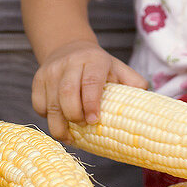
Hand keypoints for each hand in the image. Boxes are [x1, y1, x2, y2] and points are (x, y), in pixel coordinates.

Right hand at [32, 40, 147, 141]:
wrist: (69, 49)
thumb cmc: (100, 67)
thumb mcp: (119, 70)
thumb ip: (134, 85)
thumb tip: (149, 109)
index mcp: (94, 60)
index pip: (90, 82)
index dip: (91, 103)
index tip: (93, 121)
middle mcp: (70, 63)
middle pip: (67, 93)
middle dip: (74, 116)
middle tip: (83, 128)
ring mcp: (50, 71)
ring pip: (50, 103)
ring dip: (59, 125)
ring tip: (71, 137)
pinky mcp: (37, 80)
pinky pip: (39, 105)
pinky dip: (48, 119)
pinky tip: (60, 124)